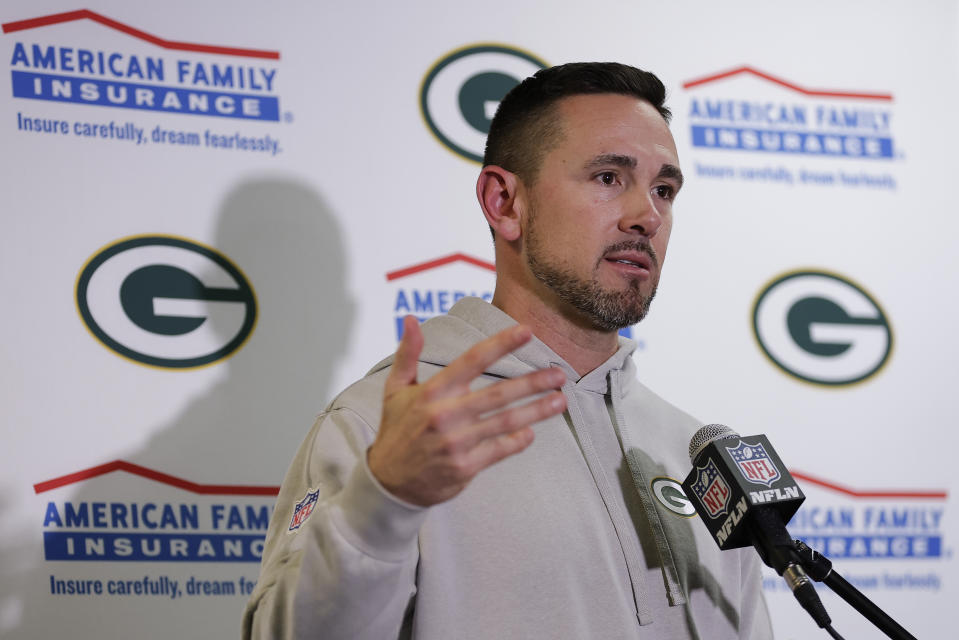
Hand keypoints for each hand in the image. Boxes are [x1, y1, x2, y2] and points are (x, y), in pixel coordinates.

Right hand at [367, 315, 566, 505]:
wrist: (388, 482)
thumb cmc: (396, 429)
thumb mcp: (395, 389)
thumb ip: (408, 353)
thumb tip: (411, 319)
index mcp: (432, 392)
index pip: (472, 360)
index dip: (501, 344)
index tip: (526, 331)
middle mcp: (445, 415)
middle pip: (497, 394)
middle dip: (532, 382)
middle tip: (559, 374)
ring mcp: (456, 442)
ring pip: (505, 422)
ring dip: (536, 411)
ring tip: (560, 400)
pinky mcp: (464, 467)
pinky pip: (499, 450)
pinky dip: (517, 441)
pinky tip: (531, 433)